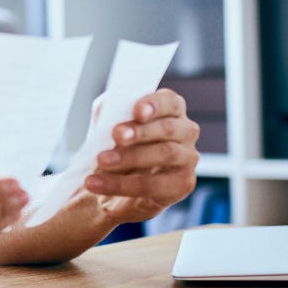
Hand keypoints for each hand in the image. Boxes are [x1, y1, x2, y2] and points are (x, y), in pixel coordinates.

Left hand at [84, 88, 198, 224]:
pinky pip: (155, 185)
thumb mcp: (109, 123)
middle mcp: (186, 131)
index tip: (137, 111)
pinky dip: (123, 185)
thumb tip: (109, 115)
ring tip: (102, 161)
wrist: (115, 180)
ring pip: (165, 155)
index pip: (169, 101)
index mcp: (171, 109)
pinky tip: (98, 184)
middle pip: (168, 128)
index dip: (154, 105)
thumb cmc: (117, 144)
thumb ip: (110, 114)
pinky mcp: (183, 184)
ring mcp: (188, 158)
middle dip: (140, 132)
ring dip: (130, 158)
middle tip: (116, 135)